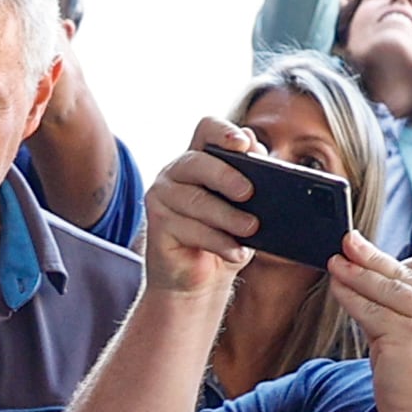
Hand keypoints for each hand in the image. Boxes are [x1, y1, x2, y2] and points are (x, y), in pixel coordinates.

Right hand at [142, 118, 260, 298]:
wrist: (199, 282)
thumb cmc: (224, 239)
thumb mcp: (247, 208)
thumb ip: (252, 176)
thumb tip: (255, 146)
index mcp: (201, 160)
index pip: (207, 129)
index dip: (223, 132)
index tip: (242, 145)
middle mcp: (176, 173)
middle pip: (197, 161)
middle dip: (226, 176)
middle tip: (249, 193)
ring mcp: (161, 197)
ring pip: (196, 200)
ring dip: (228, 217)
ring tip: (251, 230)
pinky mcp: (156, 224)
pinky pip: (190, 228)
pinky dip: (218, 241)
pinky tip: (234, 252)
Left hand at [328, 234, 411, 411]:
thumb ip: (405, 308)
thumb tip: (367, 278)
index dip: (396, 256)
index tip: (368, 249)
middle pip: (404, 272)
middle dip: (370, 256)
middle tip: (346, 241)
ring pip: (386, 288)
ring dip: (355, 273)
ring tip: (334, 263)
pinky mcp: (408, 338)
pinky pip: (371, 310)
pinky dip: (350, 297)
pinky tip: (337, 288)